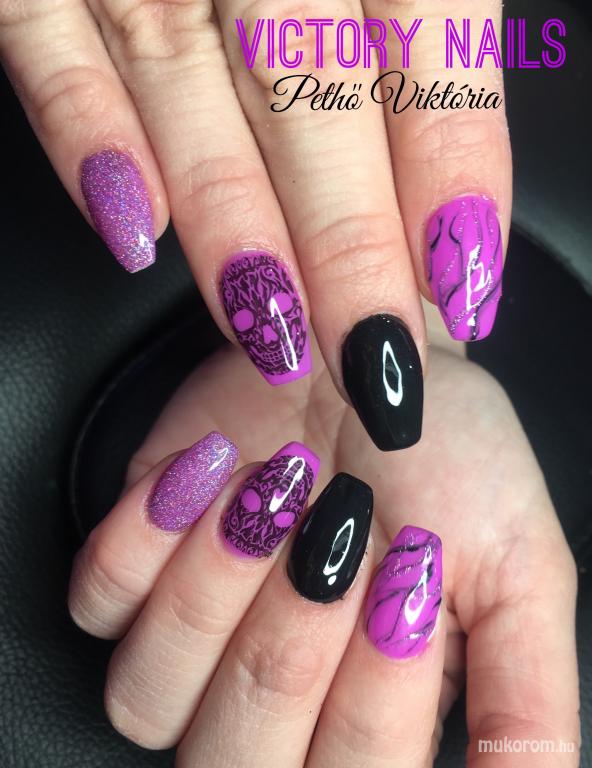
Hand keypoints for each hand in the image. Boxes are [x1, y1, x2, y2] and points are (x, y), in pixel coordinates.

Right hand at [0, 0, 510, 448]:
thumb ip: (428, 30)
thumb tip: (449, 192)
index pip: (436, 63)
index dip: (454, 188)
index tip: (465, 290)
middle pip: (320, 111)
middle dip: (352, 254)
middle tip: (376, 361)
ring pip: (197, 104)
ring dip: (237, 233)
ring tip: (277, 337)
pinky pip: (53, 51)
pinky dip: (88, 140)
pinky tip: (131, 231)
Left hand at [68, 334, 578, 766]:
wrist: (376, 361)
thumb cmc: (453, 458)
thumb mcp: (523, 570)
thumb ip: (527, 700)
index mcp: (372, 716)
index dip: (375, 694)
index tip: (413, 566)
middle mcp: (274, 695)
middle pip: (234, 756)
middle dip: (292, 632)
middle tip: (340, 524)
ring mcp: (194, 633)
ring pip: (146, 697)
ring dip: (213, 582)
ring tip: (279, 485)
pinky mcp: (139, 561)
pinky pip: (96, 601)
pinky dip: (145, 536)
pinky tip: (214, 469)